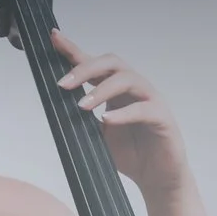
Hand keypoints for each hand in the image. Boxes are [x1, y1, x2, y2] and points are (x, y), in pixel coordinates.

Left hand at [53, 30, 189, 194]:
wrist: (156, 178)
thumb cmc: (130, 153)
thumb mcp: (96, 134)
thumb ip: (81, 118)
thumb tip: (54, 107)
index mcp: (116, 89)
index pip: (94, 64)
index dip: (74, 49)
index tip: (54, 37)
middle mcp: (134, 88)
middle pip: (112, 63)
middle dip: (85, 69)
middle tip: (63, 84)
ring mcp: (150, 100)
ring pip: (128, 79)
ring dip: (101, 90)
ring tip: (82, 106)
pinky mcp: (162, 118)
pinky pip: (143, 109)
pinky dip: (123, 114)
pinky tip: (107, 120)